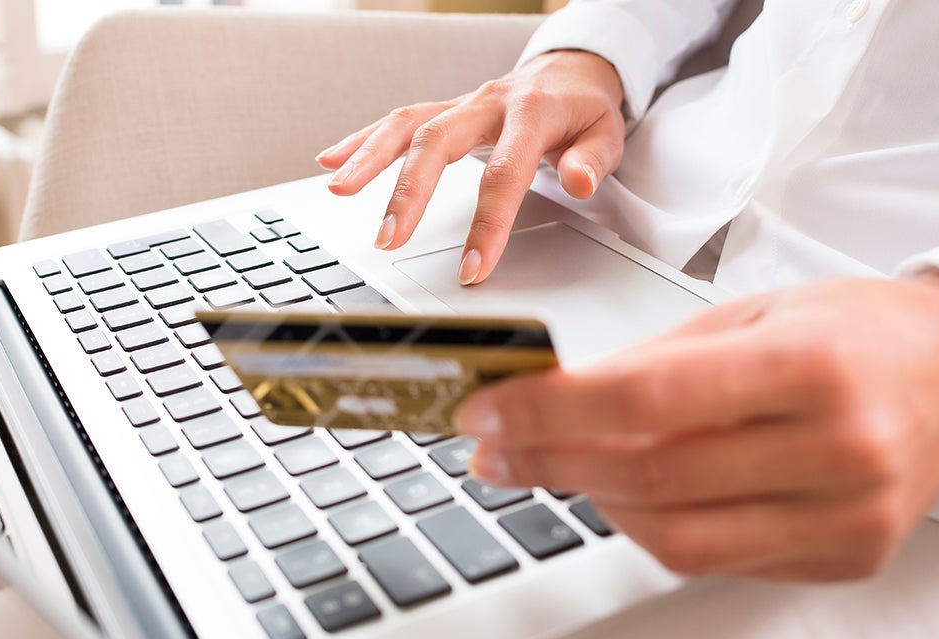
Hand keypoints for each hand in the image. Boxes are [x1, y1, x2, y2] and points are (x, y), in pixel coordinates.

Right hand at [316, 50, 625, 284]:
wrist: (572, 70)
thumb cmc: (585, 110)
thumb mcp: (608, 133)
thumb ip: (592, 160)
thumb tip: (579, 182)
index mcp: (531, 113)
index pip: (504, 174)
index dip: (487, 224)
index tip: (472, 269)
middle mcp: (488, 104)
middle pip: (438, 143)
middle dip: (409, 191)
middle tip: (389, 237)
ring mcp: (462, 104)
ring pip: (407, 126)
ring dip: (369, 158)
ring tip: (339, 190)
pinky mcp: (444, 110)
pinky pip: (398, 121)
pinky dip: (362, 140)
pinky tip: (331, 160)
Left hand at [454, 276, 938, 580]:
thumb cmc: (855, 330)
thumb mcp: (753, 313)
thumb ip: (654, 362)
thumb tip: (550, 398)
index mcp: (810, 368)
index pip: (645, 399)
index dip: (547, 411)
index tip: (486, 410)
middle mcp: (837, 451)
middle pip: (649, 478)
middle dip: (548, 464)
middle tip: (491, 449)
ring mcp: (847, 518)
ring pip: (674, 539)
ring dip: (595, 502)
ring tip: (555, 465)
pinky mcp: (846, 559)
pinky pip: (716, 562)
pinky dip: (654, 528)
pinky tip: (627, 492)